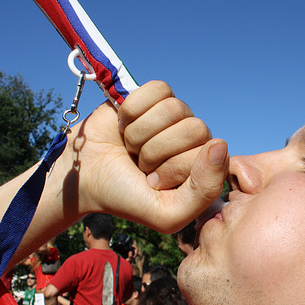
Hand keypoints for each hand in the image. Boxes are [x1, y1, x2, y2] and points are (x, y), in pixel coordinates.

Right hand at [55, 80, 228, 233]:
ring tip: (132, 148)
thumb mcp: (168, 214)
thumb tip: (220, 144)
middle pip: (193, 129)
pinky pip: (158, 90)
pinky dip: (133, 110)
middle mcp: (194, 139)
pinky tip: (125, 125)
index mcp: (205, 168)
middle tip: (141, 165)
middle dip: (156, 152)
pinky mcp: (153, 96)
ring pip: (173, 108)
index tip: (153, 183)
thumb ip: (204, 191)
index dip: (174, 169)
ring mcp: (174, 116)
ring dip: (141, 133)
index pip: (208, 155)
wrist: (84, 175)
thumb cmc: (126, 197)